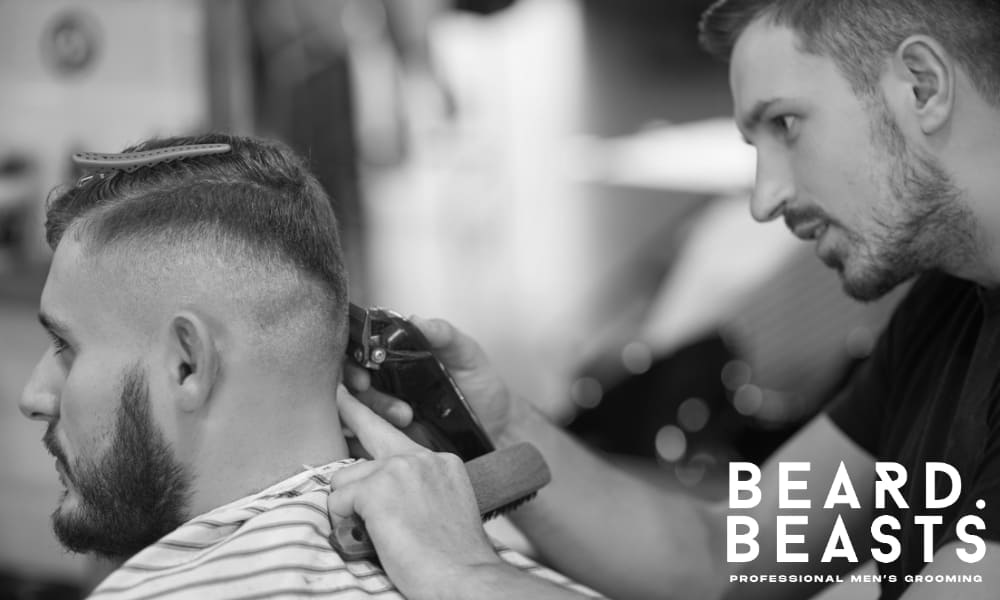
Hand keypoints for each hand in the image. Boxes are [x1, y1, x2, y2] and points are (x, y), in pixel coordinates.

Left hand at [328, 387, 503, 597]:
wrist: (466, 579)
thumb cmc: (453, 557)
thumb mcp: (443, 508)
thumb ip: (416, 489)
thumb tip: (382, 493)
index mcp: (440, 462)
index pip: (395, 432)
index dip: (368, 413)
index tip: (349, 394)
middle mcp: (420, 457)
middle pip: (367, 436)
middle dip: (351, 416)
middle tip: (339, 393)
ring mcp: (398, 469)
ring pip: (345, 478)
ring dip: (350, 507)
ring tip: (375, 533)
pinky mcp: (376, 489)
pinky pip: (337, 501)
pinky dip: (345, 523)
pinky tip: (370, 537)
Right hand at [344, 316, 516, 442]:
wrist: (497, 424)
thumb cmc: (480, 384)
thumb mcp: (466, 353)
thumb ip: (443, 334)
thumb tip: (415, 320)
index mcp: (394, 358)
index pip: (355, 354)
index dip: (350, 361)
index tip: (363, 372)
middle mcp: (382, 384)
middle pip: (347, 385)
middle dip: (357, 391)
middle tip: (374, 392)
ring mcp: (383, 414)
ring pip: (352, 415)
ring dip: (371, 415)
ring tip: (406, 416)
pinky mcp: (388, 441)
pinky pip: (363, 442)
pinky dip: (368, 442)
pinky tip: (393, 437)